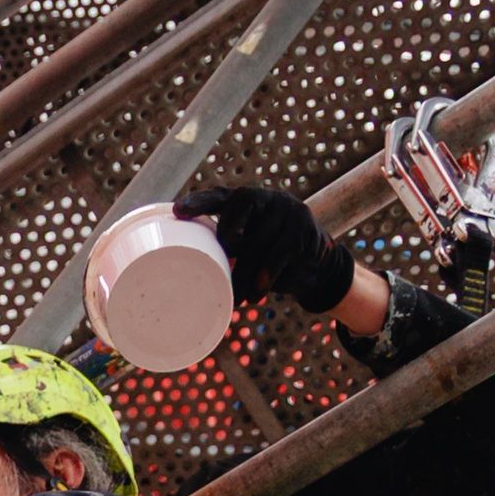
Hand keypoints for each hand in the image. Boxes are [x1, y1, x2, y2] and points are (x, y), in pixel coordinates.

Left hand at [176, 184, 355, 314]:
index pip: (218, 196)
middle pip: (237, 216)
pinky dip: (265, 277)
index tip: (178, 212)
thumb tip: (192, 280)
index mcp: (244, 201)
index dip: (198, 202)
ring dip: (244, 274)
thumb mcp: (247, 252)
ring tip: (237, 299)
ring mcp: (287, 210)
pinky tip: (256, 294)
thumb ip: (227, 254)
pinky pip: (278, 254)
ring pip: (257, 241)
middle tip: (218, 270)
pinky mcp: (304, 228)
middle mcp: (265, 199)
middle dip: (226, 242)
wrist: (316, 267)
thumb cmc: (268, 260)